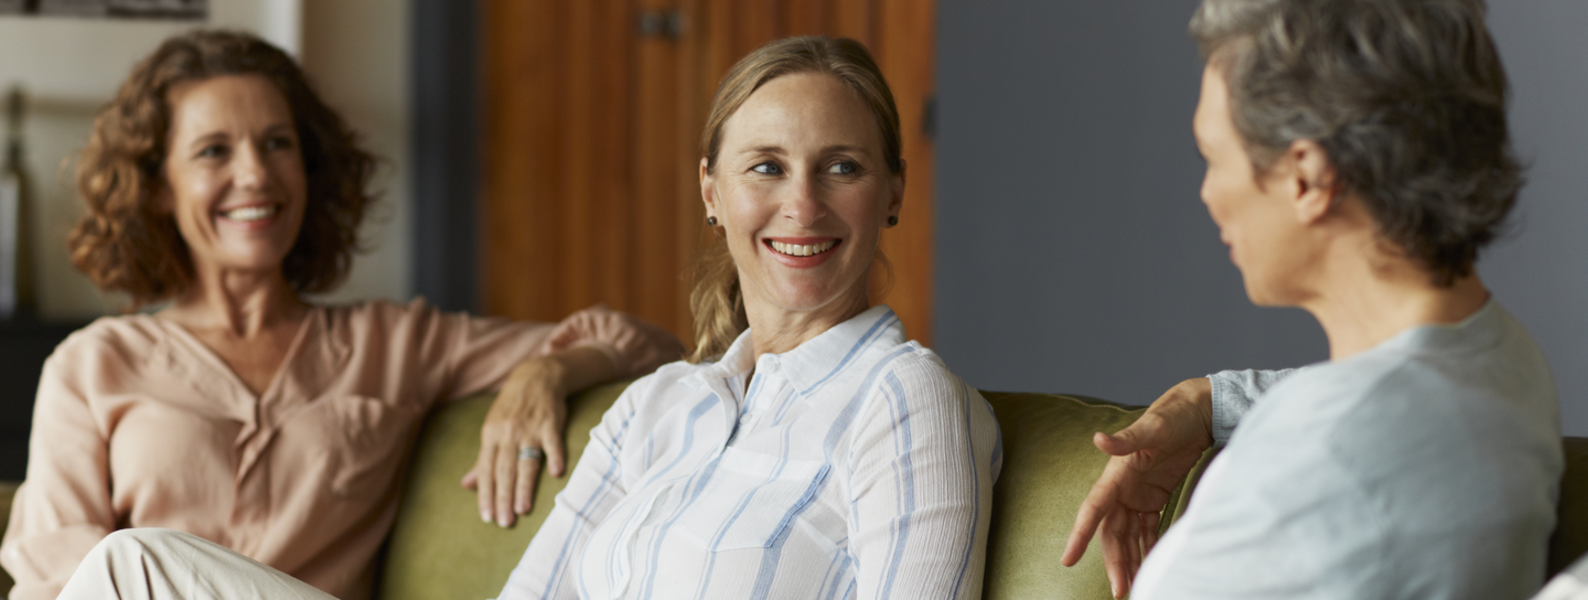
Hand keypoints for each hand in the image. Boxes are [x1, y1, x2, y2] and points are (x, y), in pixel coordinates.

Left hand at [462, 357, 569, 527]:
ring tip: (523, 509)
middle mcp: (508, 434)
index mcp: (491, 436)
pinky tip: (556, 473)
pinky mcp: (550, 423)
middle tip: (504, 522)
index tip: (487, 517)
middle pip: (504, 470)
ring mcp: (530, 428)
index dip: (486, 494)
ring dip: (524, 486)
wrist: (536, 377)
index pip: (486, 471)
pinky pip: (553, 442)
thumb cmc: (512, 408)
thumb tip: (467, 485)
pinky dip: (555, 456)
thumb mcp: (492, 430)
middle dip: (503, 497)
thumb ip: (483, 460)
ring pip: (525, 461)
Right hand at [1060, 377, 1214, 598]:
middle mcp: (1122, 489)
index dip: (1080, 535)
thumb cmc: (1171, 416)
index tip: (1068, 560)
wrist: (1195, 412)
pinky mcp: (1153, 498)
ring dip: (1130, 561)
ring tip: (1135, 587)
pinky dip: (1147, 548)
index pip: (1093, 510)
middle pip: (1112, 533)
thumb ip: (1125, 438)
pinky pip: (1146, 530)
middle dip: (1116, 563)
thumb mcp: (1152, 427)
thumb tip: (1098, 438)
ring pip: (1128, 536)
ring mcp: (1137, 495)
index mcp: (1116, 474)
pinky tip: (1150, 565)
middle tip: (1122, 591)